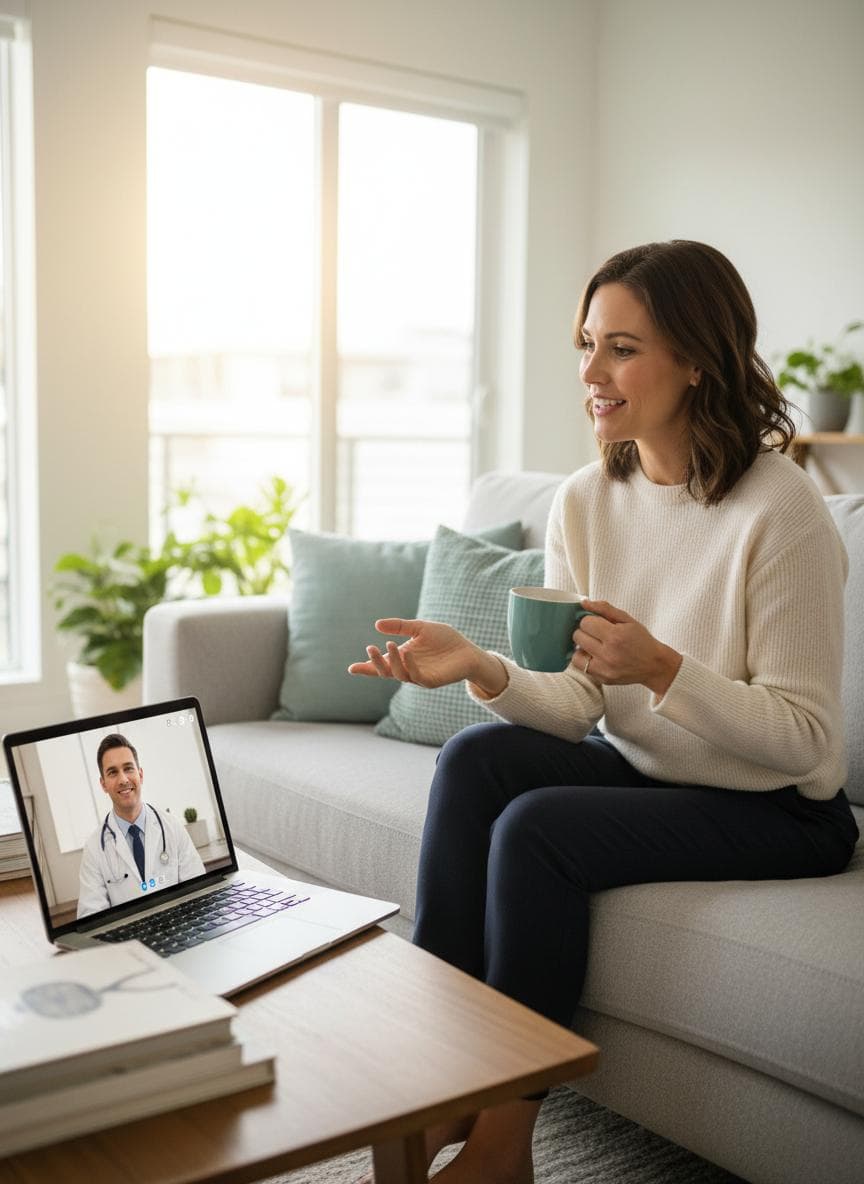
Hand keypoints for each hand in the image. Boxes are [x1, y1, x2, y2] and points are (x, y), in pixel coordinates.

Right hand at [348, 618, 508, 697]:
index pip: (381, 665)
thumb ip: (400, 626)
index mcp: (403, 658)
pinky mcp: (431, 681)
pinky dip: (409, 665)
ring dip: (392, 661)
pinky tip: (407, 652)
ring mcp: (418, 676)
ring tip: (389, 645)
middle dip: (375, 663)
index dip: (366, 667)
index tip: (351, 668)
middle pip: (385, 671)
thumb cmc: (445, 640)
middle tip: (370, 648)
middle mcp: (407, 669)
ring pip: (398, 674)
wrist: (468, 651)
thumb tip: (377, 625)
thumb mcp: (420, 627)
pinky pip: (416, 676)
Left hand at [575, 599, 681, 696]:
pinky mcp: (602, 678)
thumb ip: (605, 609)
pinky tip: (595, 655)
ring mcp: (604, 669)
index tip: (597, 622)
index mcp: (615, 636)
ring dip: (582, 647)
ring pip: (575, 653)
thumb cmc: (642, 641)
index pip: (585, 623)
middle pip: (578, 636)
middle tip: (596, 633)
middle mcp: (608, 654)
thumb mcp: (627, 620)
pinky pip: (580, 667)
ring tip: (594, 645)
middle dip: (585, 632)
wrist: (655, 665)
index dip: (590, 620)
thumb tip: (584, 603)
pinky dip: (584, 659)